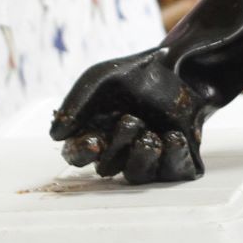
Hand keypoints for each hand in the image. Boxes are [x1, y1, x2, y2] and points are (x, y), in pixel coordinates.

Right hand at [47, 0, 242, 187]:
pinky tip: (175, 137)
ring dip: (143, 158)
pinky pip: (171, 173)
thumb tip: (56, 135)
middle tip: (133, 120)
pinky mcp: (176, 161)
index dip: (82, 154)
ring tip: (154, 134)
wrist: (186, 66)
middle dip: (119, 146)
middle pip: (107, 167)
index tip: (93, 140)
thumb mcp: (101, 78)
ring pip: (137, 176)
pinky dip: (172, 157)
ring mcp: (148, 158)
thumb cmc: (139, 73)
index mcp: (95, 133)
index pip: (77, 156)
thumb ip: (76, 102)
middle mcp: (119, 151)